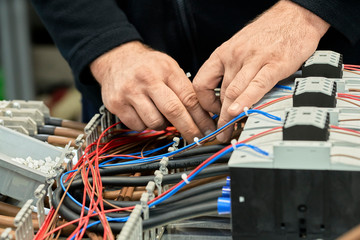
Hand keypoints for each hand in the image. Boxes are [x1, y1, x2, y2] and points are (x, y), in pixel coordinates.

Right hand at [90, 41, 214, 141]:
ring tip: (160, 115)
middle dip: (188, 129)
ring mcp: (130, 92)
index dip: (201, 117)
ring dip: (162, 125)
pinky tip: (144, 114)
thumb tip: (202, 116)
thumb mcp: (169, 69)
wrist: (117, 58)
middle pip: (173, 111)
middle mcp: (147, 79)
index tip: (207, 129)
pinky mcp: (116, 104)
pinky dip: (145, 125)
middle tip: (196, 138)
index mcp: (166, 70)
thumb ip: (184, 90)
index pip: (188, 97)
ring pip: (155, 122)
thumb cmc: (147, 66)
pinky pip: (138, 126)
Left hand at [193, 0, 329, 141]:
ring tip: (228, 131)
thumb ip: (231, 69)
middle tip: (219, 133)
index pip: (202, 82)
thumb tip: (226, 95)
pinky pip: (256, 86)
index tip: (211, 112)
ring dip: (229, 116)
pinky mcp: (274, 64)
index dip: (204, 102)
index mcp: (223, 53)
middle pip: (220, 93)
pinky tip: (240, 112)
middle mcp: (235, 56)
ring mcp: (254, 60)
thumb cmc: (268, 33)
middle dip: (218, 117)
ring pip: (234, 92)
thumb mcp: (239, 47)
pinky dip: (246, 100)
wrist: (294, 16)